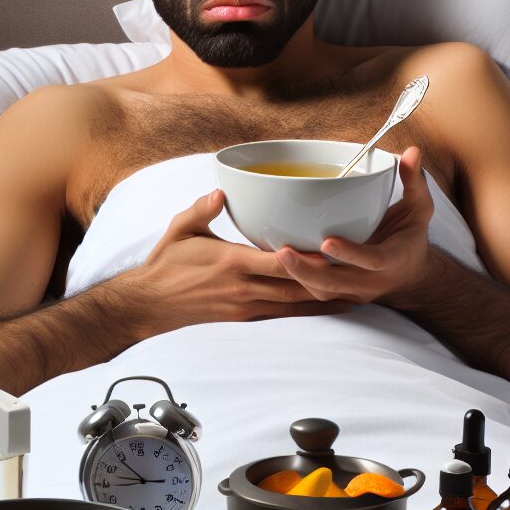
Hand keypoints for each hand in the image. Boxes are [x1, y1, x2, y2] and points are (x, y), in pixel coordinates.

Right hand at [126, 189, 350, 336]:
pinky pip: (281, 315)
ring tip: (354, 293)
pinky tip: (326, 308)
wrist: (149, 304)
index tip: (333, 252)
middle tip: (360, 274)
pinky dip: (305, 312)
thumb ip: (201, 210)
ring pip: (293, 305)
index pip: (277, 262)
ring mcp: (245, 306)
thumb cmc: (166, 264)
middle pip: (294, 287)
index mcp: (231, 263)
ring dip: (322, 300)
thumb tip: (221, 192)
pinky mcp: (244, 317)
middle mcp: (243, 288)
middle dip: (327, 282)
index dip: (307, 259)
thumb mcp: (180, 229)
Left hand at [274, 147, 434, 305]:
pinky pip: (315, 293)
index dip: (351, 253)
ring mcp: (355, 292)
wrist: (410, 273)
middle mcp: (373, 281)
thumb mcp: (419, 208)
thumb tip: (412, 151)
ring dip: (298, 276)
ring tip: (276, 255)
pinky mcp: (341, 295)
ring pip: (323, 291)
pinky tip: (278, 261)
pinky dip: (296, 279)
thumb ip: (414, 181)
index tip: (327, 241)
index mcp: (394, 259)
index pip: (373, 260)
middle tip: (284, 251)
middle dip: (308, 271)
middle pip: (338, 283)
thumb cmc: (410, 235)